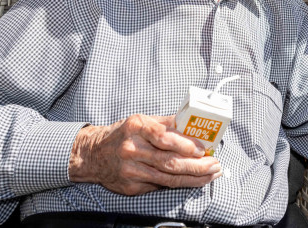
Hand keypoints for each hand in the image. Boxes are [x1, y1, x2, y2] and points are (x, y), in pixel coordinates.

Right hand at [69, 114, 222, 195]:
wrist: (93, 154)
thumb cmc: (121, 135)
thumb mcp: (141, 120)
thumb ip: (166, 122)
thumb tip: (193, 124)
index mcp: (136, 127)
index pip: (164, 136)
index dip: (185, 144)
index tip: (202, 148)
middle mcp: (132, 149)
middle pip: (169, 161)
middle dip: (196, 165)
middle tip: (214, 164)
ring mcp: (130, 170)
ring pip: (167, 177)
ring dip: (193, 177)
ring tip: (210, 174)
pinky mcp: (131, 186)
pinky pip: (159, 186)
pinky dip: (178, 184)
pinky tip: (192, 181)